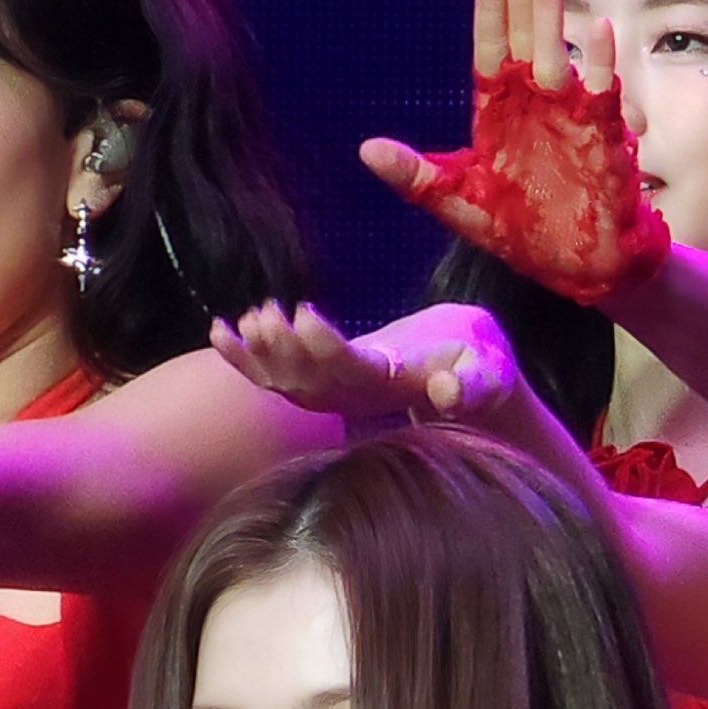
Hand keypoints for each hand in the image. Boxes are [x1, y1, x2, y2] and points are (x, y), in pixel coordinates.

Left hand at [212, 297, 525, 433]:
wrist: (470, 378)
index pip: (351, 369)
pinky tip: (219, 333)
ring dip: (261, 355)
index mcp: (392, 385)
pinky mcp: (326, 385)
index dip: (324, 346)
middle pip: (311, 381)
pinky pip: (278, 379)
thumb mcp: (488, 373)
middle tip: (266, 313)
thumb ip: (473, 384)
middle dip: (284, 349)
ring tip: (248, 319)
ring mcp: (339, 395)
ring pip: (289, 384)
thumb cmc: (480, 366)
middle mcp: (358, 397)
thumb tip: (444, 391)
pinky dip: (246, 361)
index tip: (304, 312)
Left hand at [358, 0, 670, 296]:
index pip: (491, 48)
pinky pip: (603, 94)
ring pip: (560, 56)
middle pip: (527, 39)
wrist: (579, 267)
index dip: (490, 10)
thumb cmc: (523, 232)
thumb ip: (416, 178)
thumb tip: (366, 150)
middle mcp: (535, 103)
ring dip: (554, 20)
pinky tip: (599, 33)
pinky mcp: (603, 137)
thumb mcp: (460, 206)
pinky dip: (602, 64)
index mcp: (499, 111)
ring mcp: (571, 115)